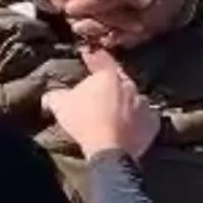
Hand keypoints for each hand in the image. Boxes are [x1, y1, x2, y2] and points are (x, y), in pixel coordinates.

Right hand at [41, 50, 159, 158]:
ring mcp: (144, 103)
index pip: (100, 59)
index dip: (92, 56)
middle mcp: (129, 85)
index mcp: (108, 76)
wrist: (108, 150)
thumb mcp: (61, 106)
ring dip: (124, 101)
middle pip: (118, 79)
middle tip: (99, 88)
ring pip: (133, 98)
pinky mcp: (153, 122)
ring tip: (114, 111)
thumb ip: (55, 95)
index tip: (86, 53)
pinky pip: (145, 117)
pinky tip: (129, 125)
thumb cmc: (84, 122)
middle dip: (109, 82)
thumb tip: (50, 95)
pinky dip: (138, 119)